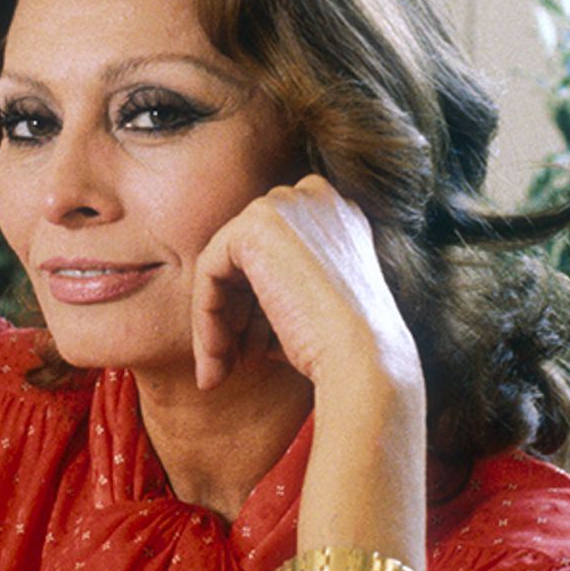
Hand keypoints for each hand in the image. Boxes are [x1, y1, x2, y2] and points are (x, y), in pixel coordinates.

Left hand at [190, 174, 420, 399]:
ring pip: (224, 265)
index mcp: (339, 217)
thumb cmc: (345, 349)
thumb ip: (277, 288)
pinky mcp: (255, 224)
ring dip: (217, 321)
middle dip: (236, 313)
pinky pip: (209, 271)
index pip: (276, 254)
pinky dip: (206, 317)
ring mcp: (287, 205)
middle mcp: (316, 199)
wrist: (363, 359)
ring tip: (220, 371)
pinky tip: (218, 358)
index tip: (255, 352)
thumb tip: (226, 303)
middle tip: (233, 362)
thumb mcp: (312, 307)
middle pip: (247, 256)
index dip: (258, 307)